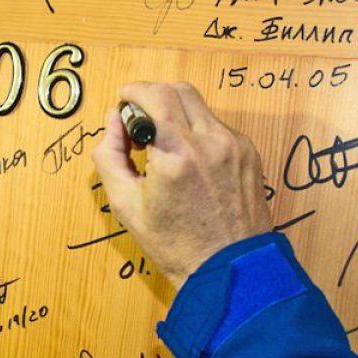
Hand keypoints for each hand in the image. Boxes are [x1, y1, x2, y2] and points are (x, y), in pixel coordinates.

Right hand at [92, 81, 272, 289]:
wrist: (227, 268)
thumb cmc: (175, 244)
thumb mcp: (125, 205)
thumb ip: (109, 156)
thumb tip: (113, 122)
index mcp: (175, 156)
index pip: (153, 95)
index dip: (132, 92)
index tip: (123, 101)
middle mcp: (209, 142)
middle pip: (178, 89)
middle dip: (153, 95)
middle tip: (140, 120)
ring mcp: (233, 145)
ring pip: (199, 105)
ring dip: (175, 113)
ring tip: (163, 145)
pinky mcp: (248, 153)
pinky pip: (216, 126)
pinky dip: (197, 132)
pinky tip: (189, 162)